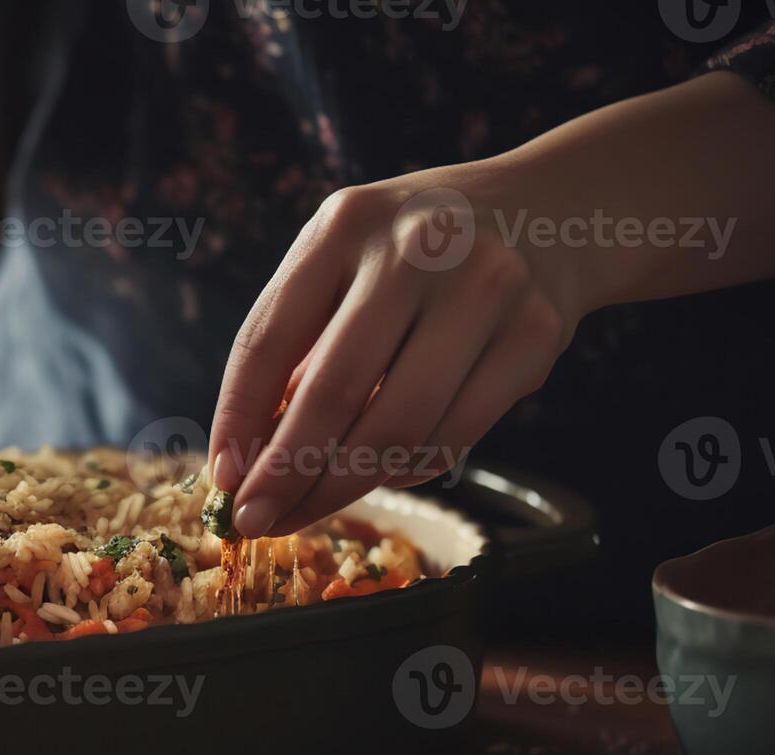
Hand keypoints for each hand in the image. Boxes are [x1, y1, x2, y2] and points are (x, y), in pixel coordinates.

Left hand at [208, 169, 585, 538]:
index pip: (267, 339)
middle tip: (254, 521)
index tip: (222, 478)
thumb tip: (250, 455)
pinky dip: (407, 469)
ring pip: (397, 426)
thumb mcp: (348, 259)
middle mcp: (415, 249)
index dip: (236, 419)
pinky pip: (455, 434)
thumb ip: (301, 340)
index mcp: (345, 225)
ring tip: (310, 509)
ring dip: (342, 486)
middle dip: (286, 473)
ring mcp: (483, 290)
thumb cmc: (420, 252)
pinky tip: (383, 475)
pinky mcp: (535, 336)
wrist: (551, 213)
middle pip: (332, 392)